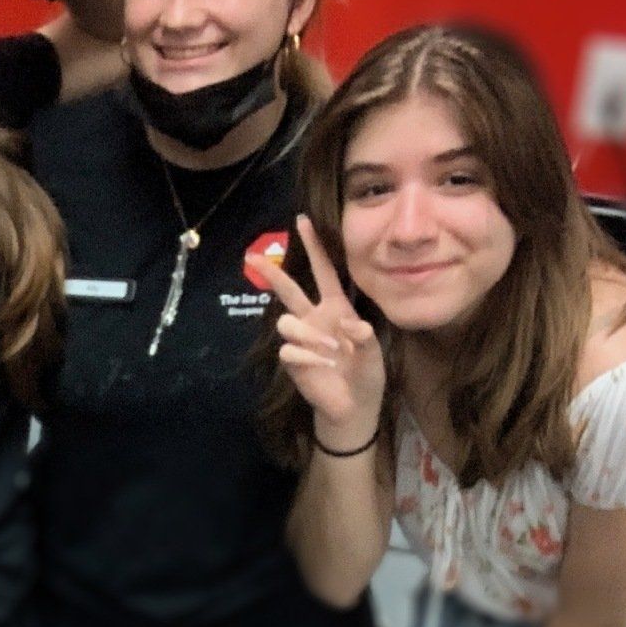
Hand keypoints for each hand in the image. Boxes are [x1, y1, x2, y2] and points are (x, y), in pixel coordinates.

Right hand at [260, 215, 385, 444]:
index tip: (302, 221)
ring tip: (330, 349)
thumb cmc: (365, 373)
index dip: (314, 246)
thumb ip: (365, 336)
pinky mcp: (293, 361)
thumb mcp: (374, 351)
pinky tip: (323, 365)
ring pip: (286, 322)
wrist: (354, 405)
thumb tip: (350, 326)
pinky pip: (290, 350)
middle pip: (289, 290)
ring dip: (308, 334)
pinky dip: (308, 356)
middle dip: (271, 273)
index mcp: (336, 307)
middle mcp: (314, 319)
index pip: (323, 271)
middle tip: (251, 257)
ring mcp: (301, 339)